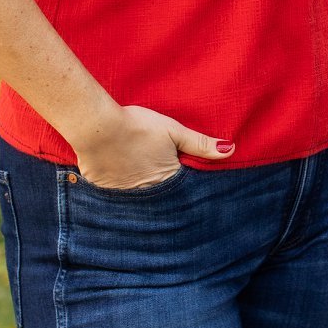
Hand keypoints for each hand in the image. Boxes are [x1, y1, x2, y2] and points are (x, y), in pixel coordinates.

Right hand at [74, 105, 233, 189]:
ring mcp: (125, 197)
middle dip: (166, 196)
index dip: (184, 185)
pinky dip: (121, 194)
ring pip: (140, 201)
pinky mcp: (105, 194)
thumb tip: (230, 150)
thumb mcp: (174, 131)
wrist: (97, 128)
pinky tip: (120, 184)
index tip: (185, 181)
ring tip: (141, 183)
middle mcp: (149, 194)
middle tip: (160, 180)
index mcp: (168, 180)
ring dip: (144, 196)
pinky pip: (117, 199)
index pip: (183, 191)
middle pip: (162, 198)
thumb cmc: (138, 126)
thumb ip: (201, 144)